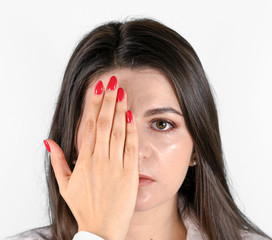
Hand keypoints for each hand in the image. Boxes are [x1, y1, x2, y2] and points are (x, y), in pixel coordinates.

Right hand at [45, 76, 138, 239]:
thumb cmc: (84, 208)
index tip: (97, 89)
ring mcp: (115, 166)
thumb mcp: (65, 185)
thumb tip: (48, 141)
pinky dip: (131, 131)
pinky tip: (132, 116)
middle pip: (103, 124)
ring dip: (119, 111)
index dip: (93, 106)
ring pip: (117, 132)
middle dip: (107, 101)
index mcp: (83, 161)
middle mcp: (99, 160)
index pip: (88, 126)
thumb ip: (58, 161)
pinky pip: (130, 148)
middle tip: (112, 82)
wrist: (101, 229)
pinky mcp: (129, 174)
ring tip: (122, 93)